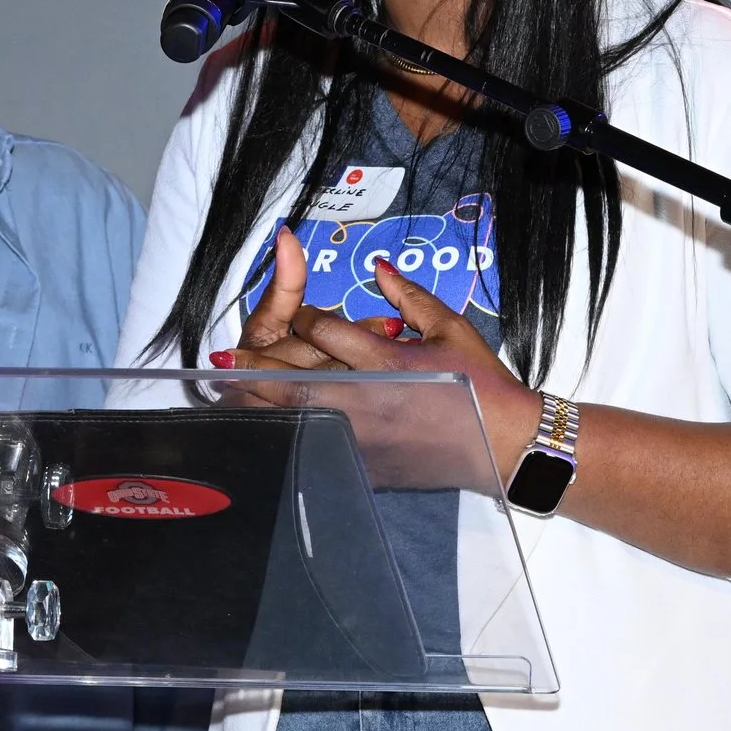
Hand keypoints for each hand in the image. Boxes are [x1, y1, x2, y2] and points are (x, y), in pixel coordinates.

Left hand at [223, 249, 542, 482]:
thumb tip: (379, 267)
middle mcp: (366, 398)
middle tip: (224, 357)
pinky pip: (315, 445)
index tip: (295, 314)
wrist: (505, 445)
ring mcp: (362, 435)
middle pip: (293, 377)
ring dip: (260, 402)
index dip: (303, 318)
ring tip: (229, 391)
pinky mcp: (365, 463)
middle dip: (256, 366)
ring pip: (296, 415)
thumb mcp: (449, 329)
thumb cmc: (482, 385)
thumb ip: (408, 296)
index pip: (325, 332)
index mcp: (386, 360)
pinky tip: (267, 429)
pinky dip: (288, 435)